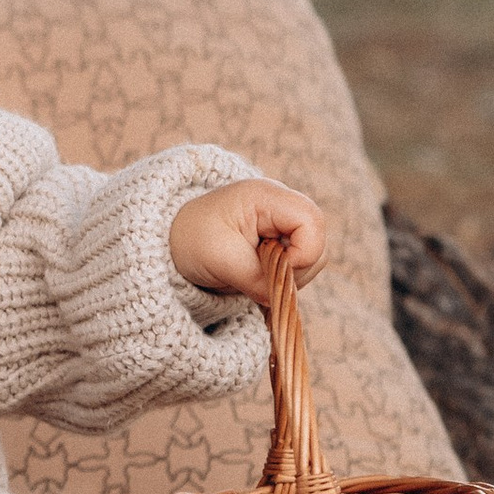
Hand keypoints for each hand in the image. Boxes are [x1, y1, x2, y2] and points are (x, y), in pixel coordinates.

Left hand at [169, 177, 327, 301]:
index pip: (311, 222)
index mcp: (267, 196)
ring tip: (253, 275)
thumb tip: (279, 298)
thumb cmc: (192, 239)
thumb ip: (255, 279)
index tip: (272, 270)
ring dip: (289, 279)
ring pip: (314, 260)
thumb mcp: (219, 259)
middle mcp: (282, 207)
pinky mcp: (284, 244)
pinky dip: (284, 281)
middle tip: (258, 276)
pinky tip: (258, 278)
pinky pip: (301, 269)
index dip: (302, 253)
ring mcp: (285, 226)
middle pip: (318, 244)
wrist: (175, 241)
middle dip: (295, 270)